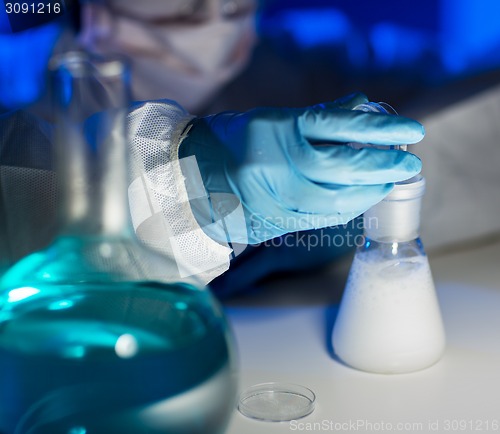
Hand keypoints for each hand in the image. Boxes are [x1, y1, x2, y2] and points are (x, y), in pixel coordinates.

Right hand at [179, 93, 423, 243]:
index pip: (337, 126)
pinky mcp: (270, 219)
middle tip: (407, 164)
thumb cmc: (236, 141)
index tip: (410, 132)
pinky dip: (345, 211)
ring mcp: (271, 194)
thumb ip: (319, 117)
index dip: (378, 130)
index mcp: (276, 127)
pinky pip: (317, 219)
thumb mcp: (274, 118)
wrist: (191, 176)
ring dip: (366, 193)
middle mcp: (273, 161)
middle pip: (339, 167)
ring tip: (386, 184)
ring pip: (332, 199)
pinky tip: (359, 201)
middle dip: (380, 167)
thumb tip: (363, 107)